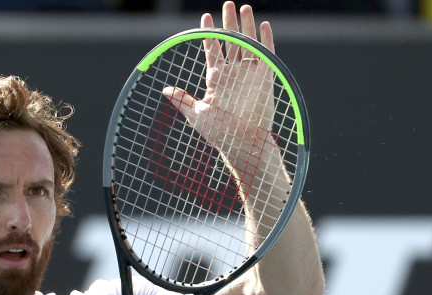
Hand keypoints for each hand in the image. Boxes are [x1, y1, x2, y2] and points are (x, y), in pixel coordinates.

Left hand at [163, 3, 276, 168]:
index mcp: (216, 79)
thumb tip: (164, 89)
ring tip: (244, 6)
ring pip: (247, 44)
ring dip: (246, 26)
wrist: (243, 143)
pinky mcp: (265, 78)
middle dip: (228, 22)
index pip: (212, 50)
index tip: (205, 16)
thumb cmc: (219, 133)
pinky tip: (262, 24)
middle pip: (231, 41)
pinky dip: (265, 39)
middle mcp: (233, 73)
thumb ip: (182, 100)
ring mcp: (249, 74)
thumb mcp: (196, 114)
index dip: (209, 33)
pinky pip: (266, 54)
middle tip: (227, 3)